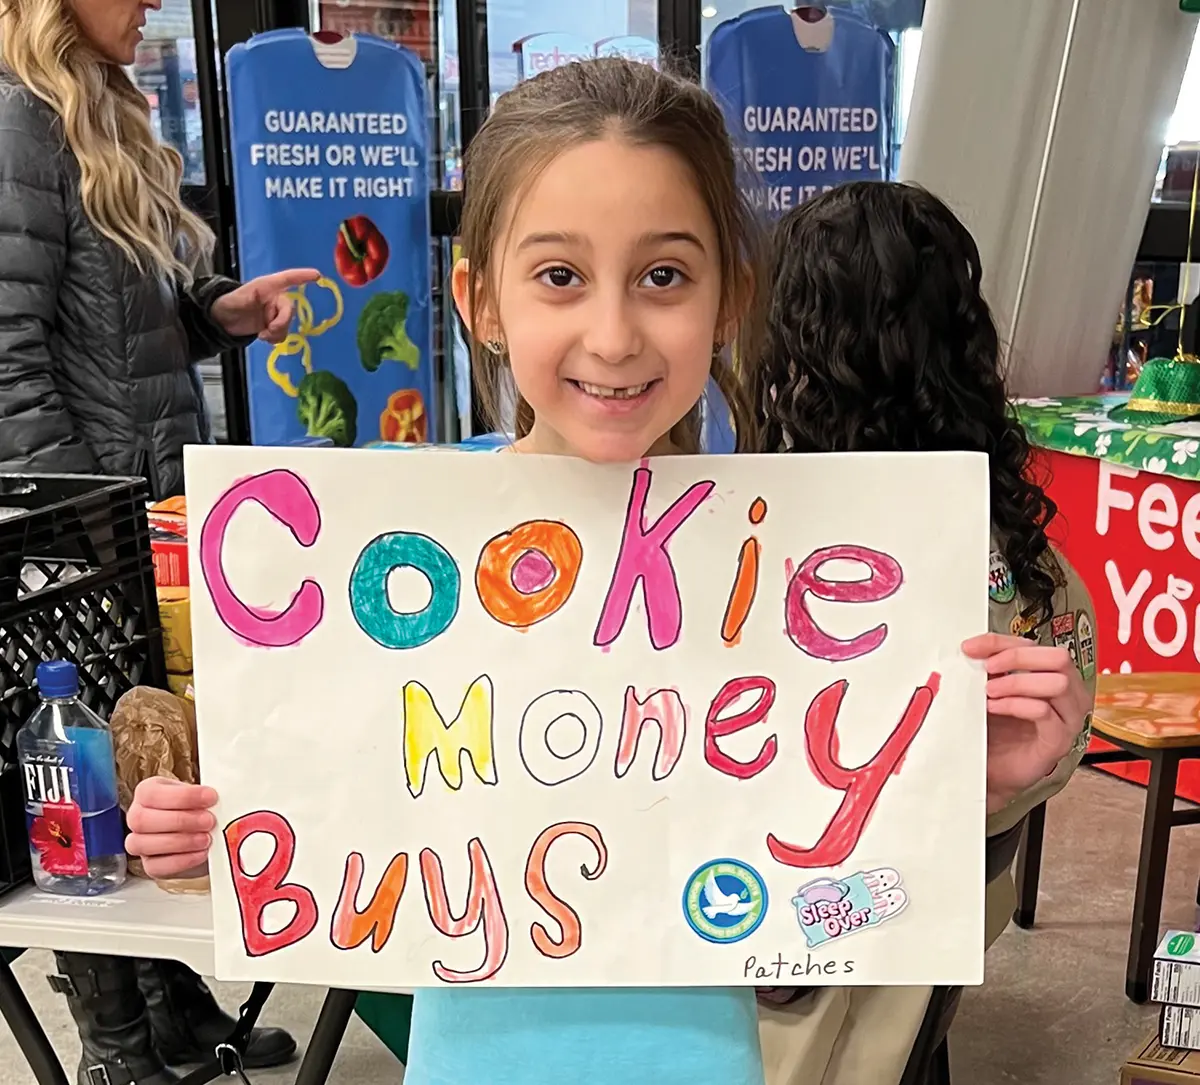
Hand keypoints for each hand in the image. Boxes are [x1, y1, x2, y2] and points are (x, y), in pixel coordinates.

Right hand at [125, 777, 218, 878]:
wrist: (207, 833)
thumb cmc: (201, 808)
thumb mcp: (203, 795)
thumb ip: (207, 794)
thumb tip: (226, 793)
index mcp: (147, 792)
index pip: (153, 793)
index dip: (183, 796)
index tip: (211, 797)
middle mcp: (137, 816)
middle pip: (143, 820)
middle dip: (180, 820)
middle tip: (209, 821)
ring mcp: (139, 843)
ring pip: (145, 844)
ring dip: (180, 842)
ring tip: (206, 838)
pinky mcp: (150, 865)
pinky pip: (157, 866)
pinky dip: (181, 861)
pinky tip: (201, 853)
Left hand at [210, 269, 319, 342]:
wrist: (223, 319)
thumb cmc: (229, 303)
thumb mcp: (237, 299)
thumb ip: (252, 304)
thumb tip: (265, 309)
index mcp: (267, 287)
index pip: (287, 279)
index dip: (302, 276)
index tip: (318, 275)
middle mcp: (275, 298)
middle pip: (289, 310)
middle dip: (281, 323)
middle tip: (268, 332)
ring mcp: (275, 312)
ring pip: (288, 324)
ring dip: (277, 333)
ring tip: (262, 336)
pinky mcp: (274, 325)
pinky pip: (284, 333)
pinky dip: (275, 338)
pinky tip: (264, 337)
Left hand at [962, 633, 1091, 814]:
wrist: (991, 769)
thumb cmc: (994, 728)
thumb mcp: (989, 689)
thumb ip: (989, 668)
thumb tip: (973, 648)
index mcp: (1051, 675)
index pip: (1035, 644)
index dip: (1001, 642)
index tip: (971, 647)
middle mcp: (1068, 694)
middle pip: (1058, 658)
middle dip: (1018, 657)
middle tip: (987, 668)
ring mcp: (1068, 718)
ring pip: (1057, 683)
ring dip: (1017, 683)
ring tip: (989, 692)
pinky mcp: (1059, 741)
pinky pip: (1045, 713)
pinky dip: (1016, 705)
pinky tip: (995, 708)